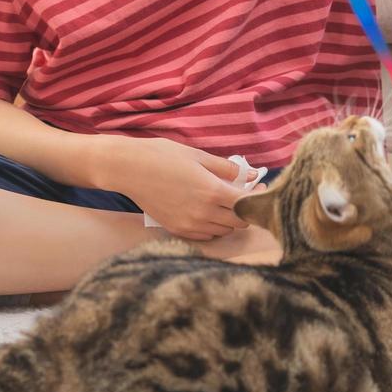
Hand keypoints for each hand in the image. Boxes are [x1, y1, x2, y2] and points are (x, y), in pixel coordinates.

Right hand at [102, 136, 251, 240]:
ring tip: (225, 202)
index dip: (258, 196)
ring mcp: (191, 225)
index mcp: (213, 191)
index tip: (261, 187)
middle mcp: (204, 213)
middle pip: (239, 222)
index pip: (247, 204)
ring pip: (224, 230)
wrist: (130, 169)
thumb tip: (250, 176)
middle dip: (246, 210)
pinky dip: (214, 227)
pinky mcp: (178, 230)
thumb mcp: (199, 156)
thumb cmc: (164, 156)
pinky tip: (209, 212)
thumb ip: (227, 169)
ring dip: (230, 219)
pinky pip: (206, 235)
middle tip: (245, 195)